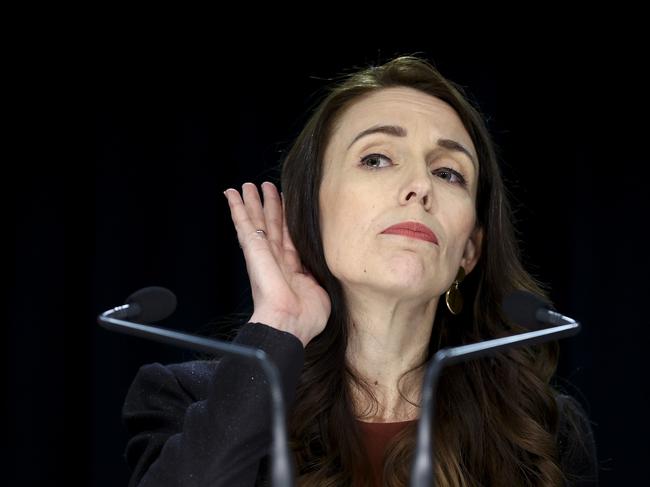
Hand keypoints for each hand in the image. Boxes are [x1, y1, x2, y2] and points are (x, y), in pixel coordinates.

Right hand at [223, 182, 331, 346]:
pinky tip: (231, 194)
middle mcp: (276, 259)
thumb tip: (326, 258)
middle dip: (269, 205)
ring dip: (252, 202)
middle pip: (272, 225)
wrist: (289, 324)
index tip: (287, 203)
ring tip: (248, 185)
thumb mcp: (322, 289)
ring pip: (257, 220)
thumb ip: (320, 271)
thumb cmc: (306, 317)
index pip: (289, 237)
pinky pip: (244, 224)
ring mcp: (263, 253)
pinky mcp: (253, 249)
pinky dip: (236, 208)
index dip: (288, 220)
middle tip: (265, 186)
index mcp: (292, 269)